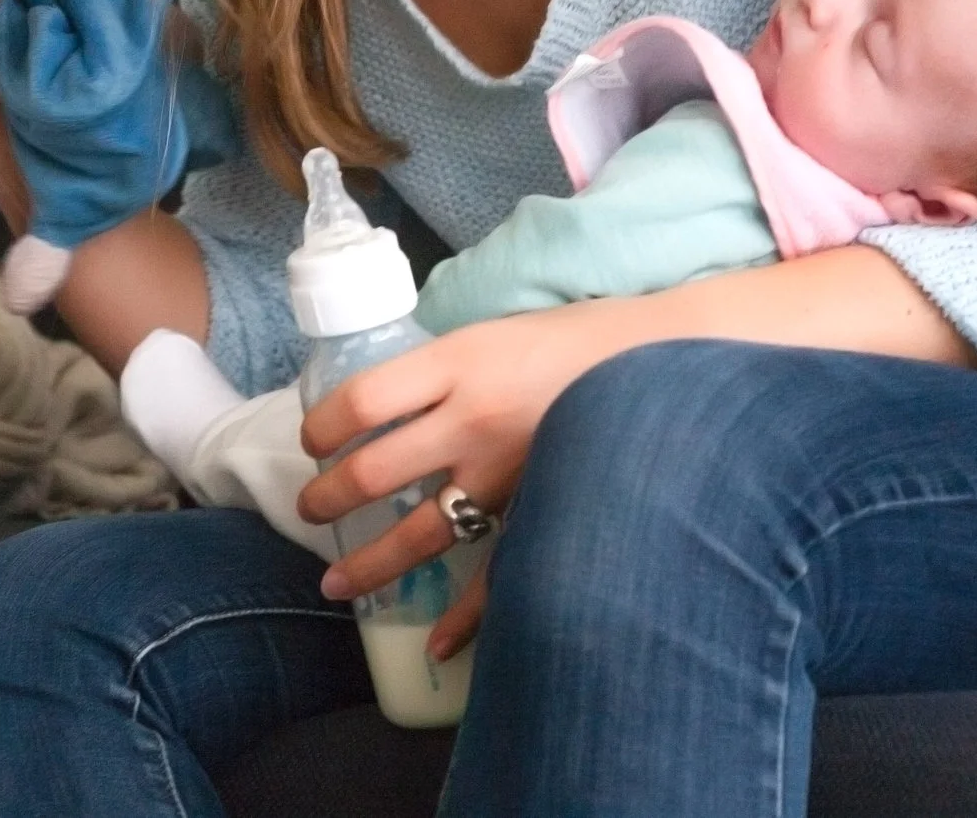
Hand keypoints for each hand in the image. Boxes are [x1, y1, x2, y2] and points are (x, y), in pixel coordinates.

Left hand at [296, 299, 641, 657]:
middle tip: (311, 506)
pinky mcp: (540, 510)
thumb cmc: (575, 340)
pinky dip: (465, 620)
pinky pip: (496, 576)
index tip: (314, 439)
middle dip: (329, 496)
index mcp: (457, 363)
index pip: (362, 401)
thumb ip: (439, 371)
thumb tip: (379, 404)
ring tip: (335, 580)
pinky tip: (435, 644)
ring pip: (420, 532)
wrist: (664, 361)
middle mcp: (474, 420)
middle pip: (375, 470)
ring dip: (368, 562)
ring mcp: (508, 474)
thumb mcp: (492, 332)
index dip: (324, 426)